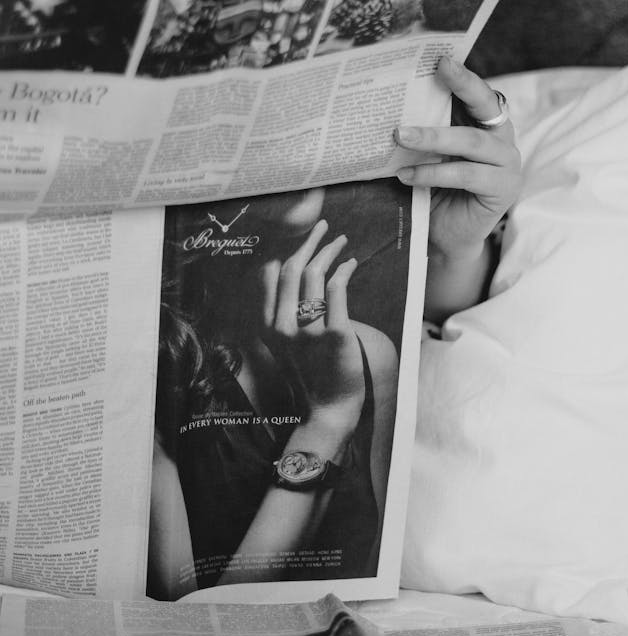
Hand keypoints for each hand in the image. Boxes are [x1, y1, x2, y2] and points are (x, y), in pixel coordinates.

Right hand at [259, 220, 364, 426]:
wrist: (327, 409)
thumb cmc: (310, 373)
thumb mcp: (283, 344)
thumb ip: (281, 313)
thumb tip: (287, 273)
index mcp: (268, 327)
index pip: (272, 276)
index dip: (287, 250)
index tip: (301, 236)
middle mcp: (283, 326)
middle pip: (292, 269)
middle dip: (308, 241)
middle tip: (322, 227)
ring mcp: (308, 330)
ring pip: (315, 275)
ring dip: (329, 251)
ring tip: (340, 241)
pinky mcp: (335, 334)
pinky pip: (338, 289)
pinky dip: (345, 270)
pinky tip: (351, 264)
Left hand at [394, 56, 520, 260]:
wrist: (445, 238)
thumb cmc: (434, 190)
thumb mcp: (429, 155)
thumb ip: (423, 131)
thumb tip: (386, 103)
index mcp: (484, 124)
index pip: (478, 92)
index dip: (463, 75)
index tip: (441, 59)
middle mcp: (501, 138)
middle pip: (485, 106)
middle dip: (461, 86)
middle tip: (434, 73)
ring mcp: (507, 164)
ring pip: (472, 142)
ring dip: (434, 137)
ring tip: (399, 135)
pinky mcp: (502, 189)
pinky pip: (466, 174)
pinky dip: (433, 173)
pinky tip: (406, 175)